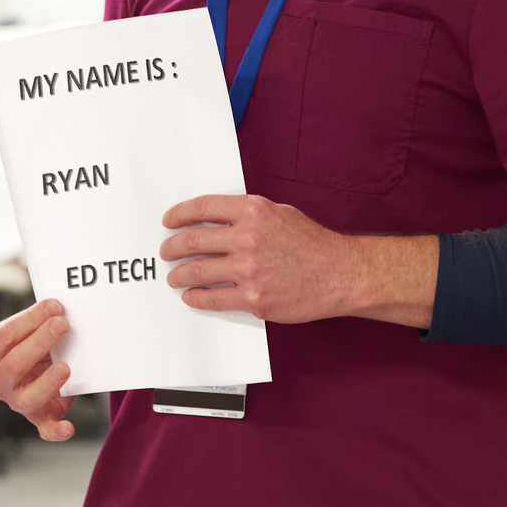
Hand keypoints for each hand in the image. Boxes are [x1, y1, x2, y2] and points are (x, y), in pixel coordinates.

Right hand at [0, 298, 73, 441]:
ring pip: (27, 397)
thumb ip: (37, 320)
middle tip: (62, 324)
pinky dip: (56, 431)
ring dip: (47, 383)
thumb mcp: (26, 330)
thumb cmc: (30, 344)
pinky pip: (45, 429)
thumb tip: (57, 306)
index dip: (30, 320)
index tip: (53, 306)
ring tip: (64, 367)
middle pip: (14, 364)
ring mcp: (15, 402)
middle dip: (40, 342)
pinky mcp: (39, 418)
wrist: (40, 367)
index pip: (4, 336)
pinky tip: (68, 428)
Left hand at [161, 195, 438, 327]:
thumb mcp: (280, 213)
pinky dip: (196, 298)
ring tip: (174, 277)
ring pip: (197, 271)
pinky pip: (213, 298)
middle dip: (172, 247)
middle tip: (166, 251)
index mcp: (253, 211)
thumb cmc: (312, 243)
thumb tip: (215, 219)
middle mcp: (248, 238)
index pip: (202, 208)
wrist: (339, 273)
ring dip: (179, 275)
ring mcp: (249, 270)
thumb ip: (248, 214)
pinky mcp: (253, 298)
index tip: (168, 221)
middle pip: (193, 240)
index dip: (179, 215)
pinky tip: (192, 296)